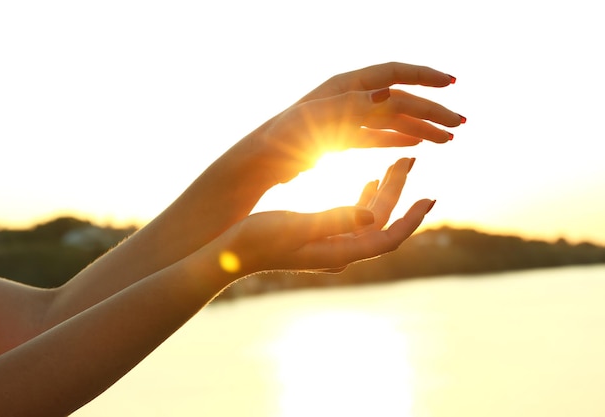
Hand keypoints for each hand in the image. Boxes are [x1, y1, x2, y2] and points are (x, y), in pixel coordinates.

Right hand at [204, 157, 433, 275]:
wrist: (229, 254)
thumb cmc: (257, 240)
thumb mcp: (296, 226)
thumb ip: (334, 220)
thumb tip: (373, 217)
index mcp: (338, 252)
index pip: (388, 239)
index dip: (412, 219)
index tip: (431, 196)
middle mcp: (340, 251)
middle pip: (382, 222)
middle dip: (399, 193)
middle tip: (409, 160)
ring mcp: (331, 245)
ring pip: (369, 217)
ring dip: (384, 192)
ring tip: (396, 164)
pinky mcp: (320, 236)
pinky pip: (352, 217)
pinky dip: (364, 198)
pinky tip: (369, 180)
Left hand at [254, 62, 464, 182]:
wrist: (263, 159)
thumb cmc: (284, 136)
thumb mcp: (317, 119)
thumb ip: (352, 107)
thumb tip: (388, 95)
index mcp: (346, 87)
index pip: (394, 74)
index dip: (423, 76)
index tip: (452, 84)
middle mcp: (351, 98)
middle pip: (400, 100)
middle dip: (432, 110)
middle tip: (460, 124)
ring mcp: (349, 118)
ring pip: (393, 120)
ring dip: (421, 127)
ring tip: (448, 139)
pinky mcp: (344, 138)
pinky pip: (378, 136)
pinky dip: (398, 139)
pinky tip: (417, 144)